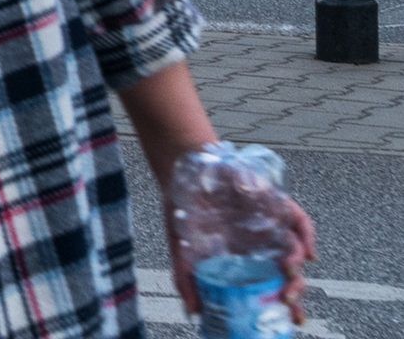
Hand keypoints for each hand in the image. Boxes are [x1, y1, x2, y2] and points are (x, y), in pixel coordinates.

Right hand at [161, 180, 316, 323]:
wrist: (184, 171)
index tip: (290, 319)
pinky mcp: (274, 203)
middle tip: (288, 300)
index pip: (271, 286)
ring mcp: (269, 225)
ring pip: (295, 250)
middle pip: (288, 273)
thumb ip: (185, 279)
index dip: (284, 304)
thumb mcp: (181, 249)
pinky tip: (308, 252)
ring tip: (288, 272)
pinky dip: (307, 236)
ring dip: (296, 265)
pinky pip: (299, 220)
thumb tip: (192, 311)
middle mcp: (261, 244)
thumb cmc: (185, 208)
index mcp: (243, 258)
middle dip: (293, 290)